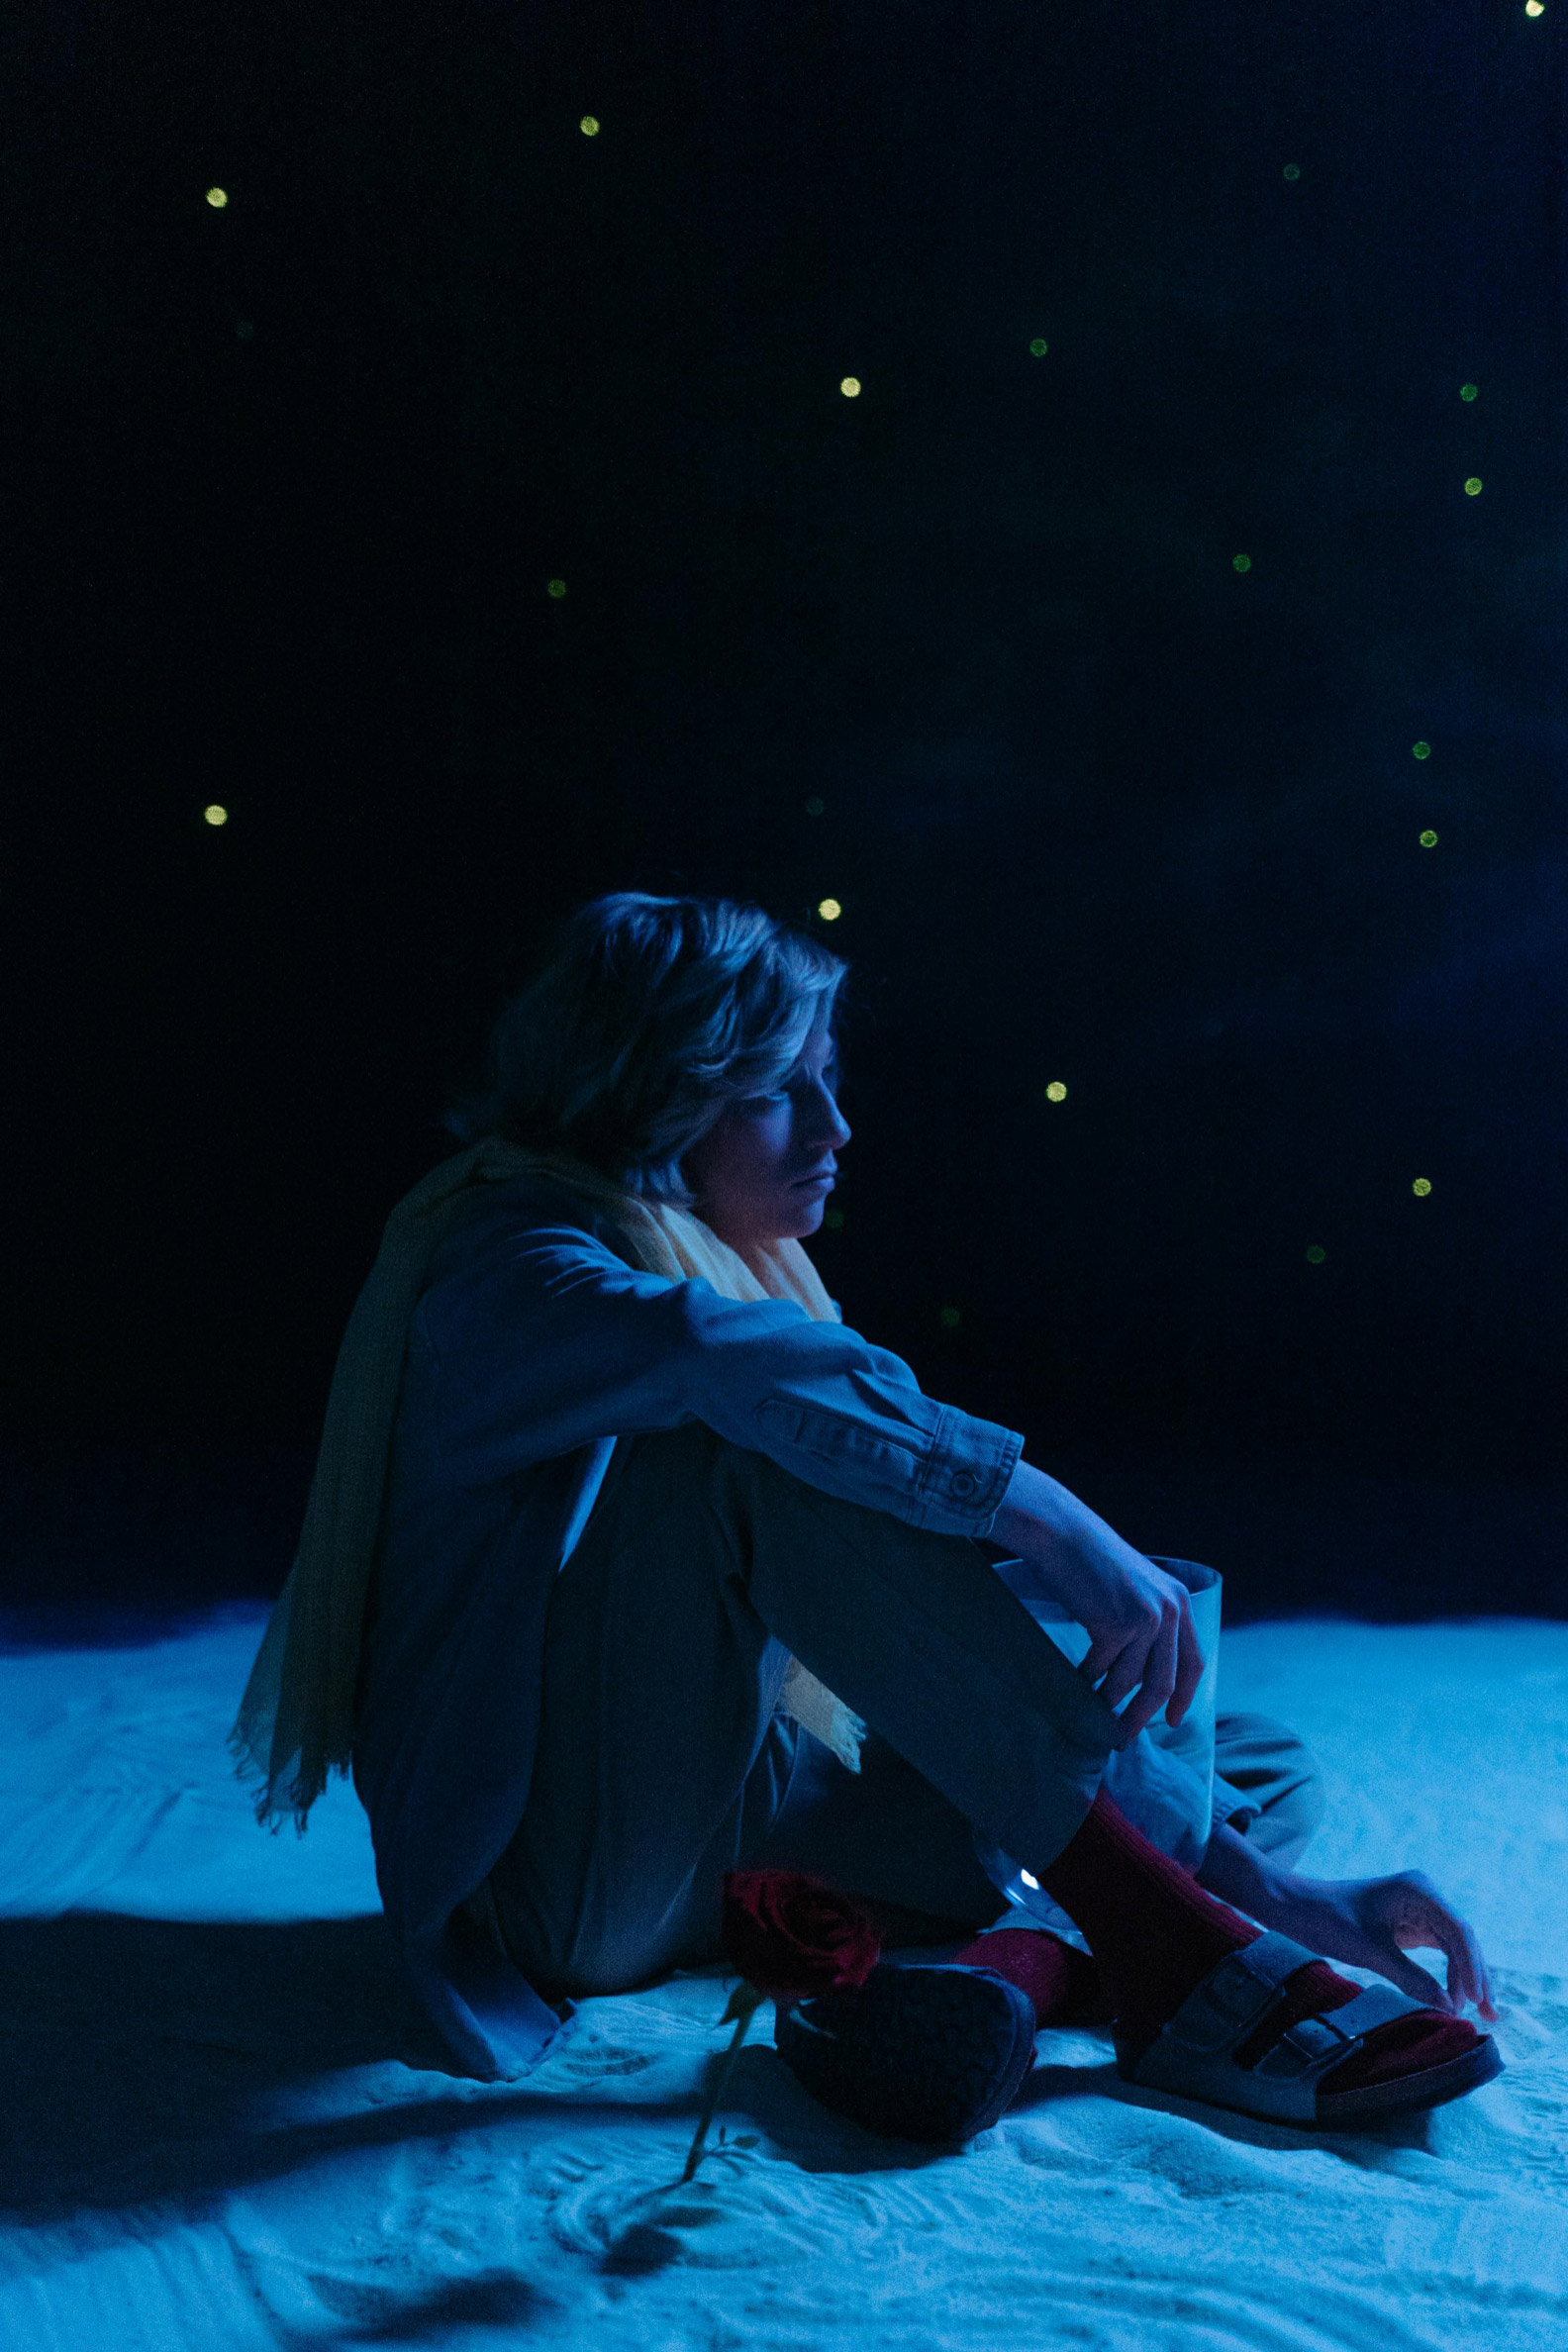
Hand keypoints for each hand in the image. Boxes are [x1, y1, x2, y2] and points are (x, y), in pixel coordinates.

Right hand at [992, 1461, 1204, 1746]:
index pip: (1193, 1662)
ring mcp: (1146, 1619)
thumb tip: (1138, 1676)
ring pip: (1128, 1681)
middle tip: (1123, 1737)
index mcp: (1180, 1602)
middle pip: (1162, 1682)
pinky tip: (1074, 1683)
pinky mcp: (1117, 1625)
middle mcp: (1171, 1611)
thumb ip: (1145, 1623)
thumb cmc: (1088, 1559)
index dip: (1184, 1696)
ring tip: (1092, 1713)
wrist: (1061, 1532)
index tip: (1174, 1722)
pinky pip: (1100, 1669)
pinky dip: (1086, 1681)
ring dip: (1108, 1701)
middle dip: (1143, 1715)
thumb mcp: (1133, 1588)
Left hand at [1266, 1869, 1497, 2019]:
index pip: (1458, 1930)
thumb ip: (1411, 1979)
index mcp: (1418, 1889)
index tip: (1476, 2001)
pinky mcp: (1410, 1925)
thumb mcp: (1371, 1952)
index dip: (1472, 1967)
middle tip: (1489, 2016)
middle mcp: (1424, 1895)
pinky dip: (1448, 1975)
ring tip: (1478, 2016)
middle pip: (1463, 1939)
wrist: (1296, 1907)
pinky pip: (1439, 1951)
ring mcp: (1419, 1909)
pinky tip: (1454, 1999)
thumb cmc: (1329, 1920)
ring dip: (1465, 1979)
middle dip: (1476, 1977)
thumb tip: (1449, 2009)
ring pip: (1454, 1947)